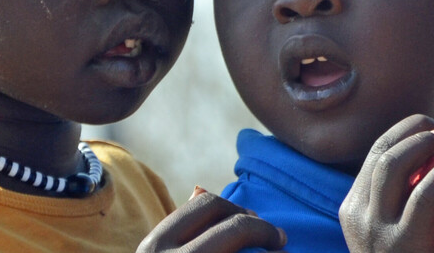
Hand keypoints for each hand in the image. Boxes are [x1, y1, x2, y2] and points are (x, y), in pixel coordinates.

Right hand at [137, 187, 283, 251]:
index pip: (207, 203)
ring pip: (250, 252)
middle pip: (236, 226)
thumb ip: (181, 228)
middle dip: (263, 228)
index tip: (254, 220)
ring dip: (274, 252)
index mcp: (155, 245)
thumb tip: (200, 188)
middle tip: (279, 239)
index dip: (237, 208)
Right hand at [341, 115, 433, 252]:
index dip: (404, 131)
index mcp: (352, 209)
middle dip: (414, 130)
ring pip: (392, 165)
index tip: (432, 129)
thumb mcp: (385, 233)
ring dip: (425, 143)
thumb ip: (394, 202)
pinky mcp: (402, 244)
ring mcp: (376, 231)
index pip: (374, 153)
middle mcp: (358, 215)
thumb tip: (427, 157)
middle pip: (382, 152)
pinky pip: (422, 196)